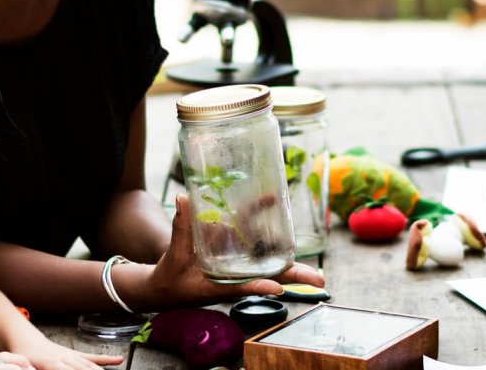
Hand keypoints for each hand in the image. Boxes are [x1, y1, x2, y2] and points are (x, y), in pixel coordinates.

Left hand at [6, 336, 124, 369]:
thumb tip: (32, 369)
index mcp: (50, 362)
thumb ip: (31, 369)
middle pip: (84, 369)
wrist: (25, 340)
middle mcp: (64, 358)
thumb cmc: (22, 356)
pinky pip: (92, 358)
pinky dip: (105, 360)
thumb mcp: (23, 366)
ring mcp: (71, 356)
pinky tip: (118, 360)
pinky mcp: (74, 354)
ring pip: (90, 365)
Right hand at [140, 195, 324, 307]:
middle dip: (294, 276)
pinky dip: (259, 215)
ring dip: (288, 249)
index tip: (278, 288)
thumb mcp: (173, 257)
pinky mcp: (234, 249)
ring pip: (267, 256)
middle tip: (319, 279)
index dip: (259, 286)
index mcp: (218, 286)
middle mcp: (234, 275)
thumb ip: (180, 229)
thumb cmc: (170, 279)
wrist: (166, 286)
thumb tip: (183, 199)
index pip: (241, 286)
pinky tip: (270, 200)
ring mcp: (237, 263)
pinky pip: (251, 232)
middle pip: (269, 274)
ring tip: (308, 235)